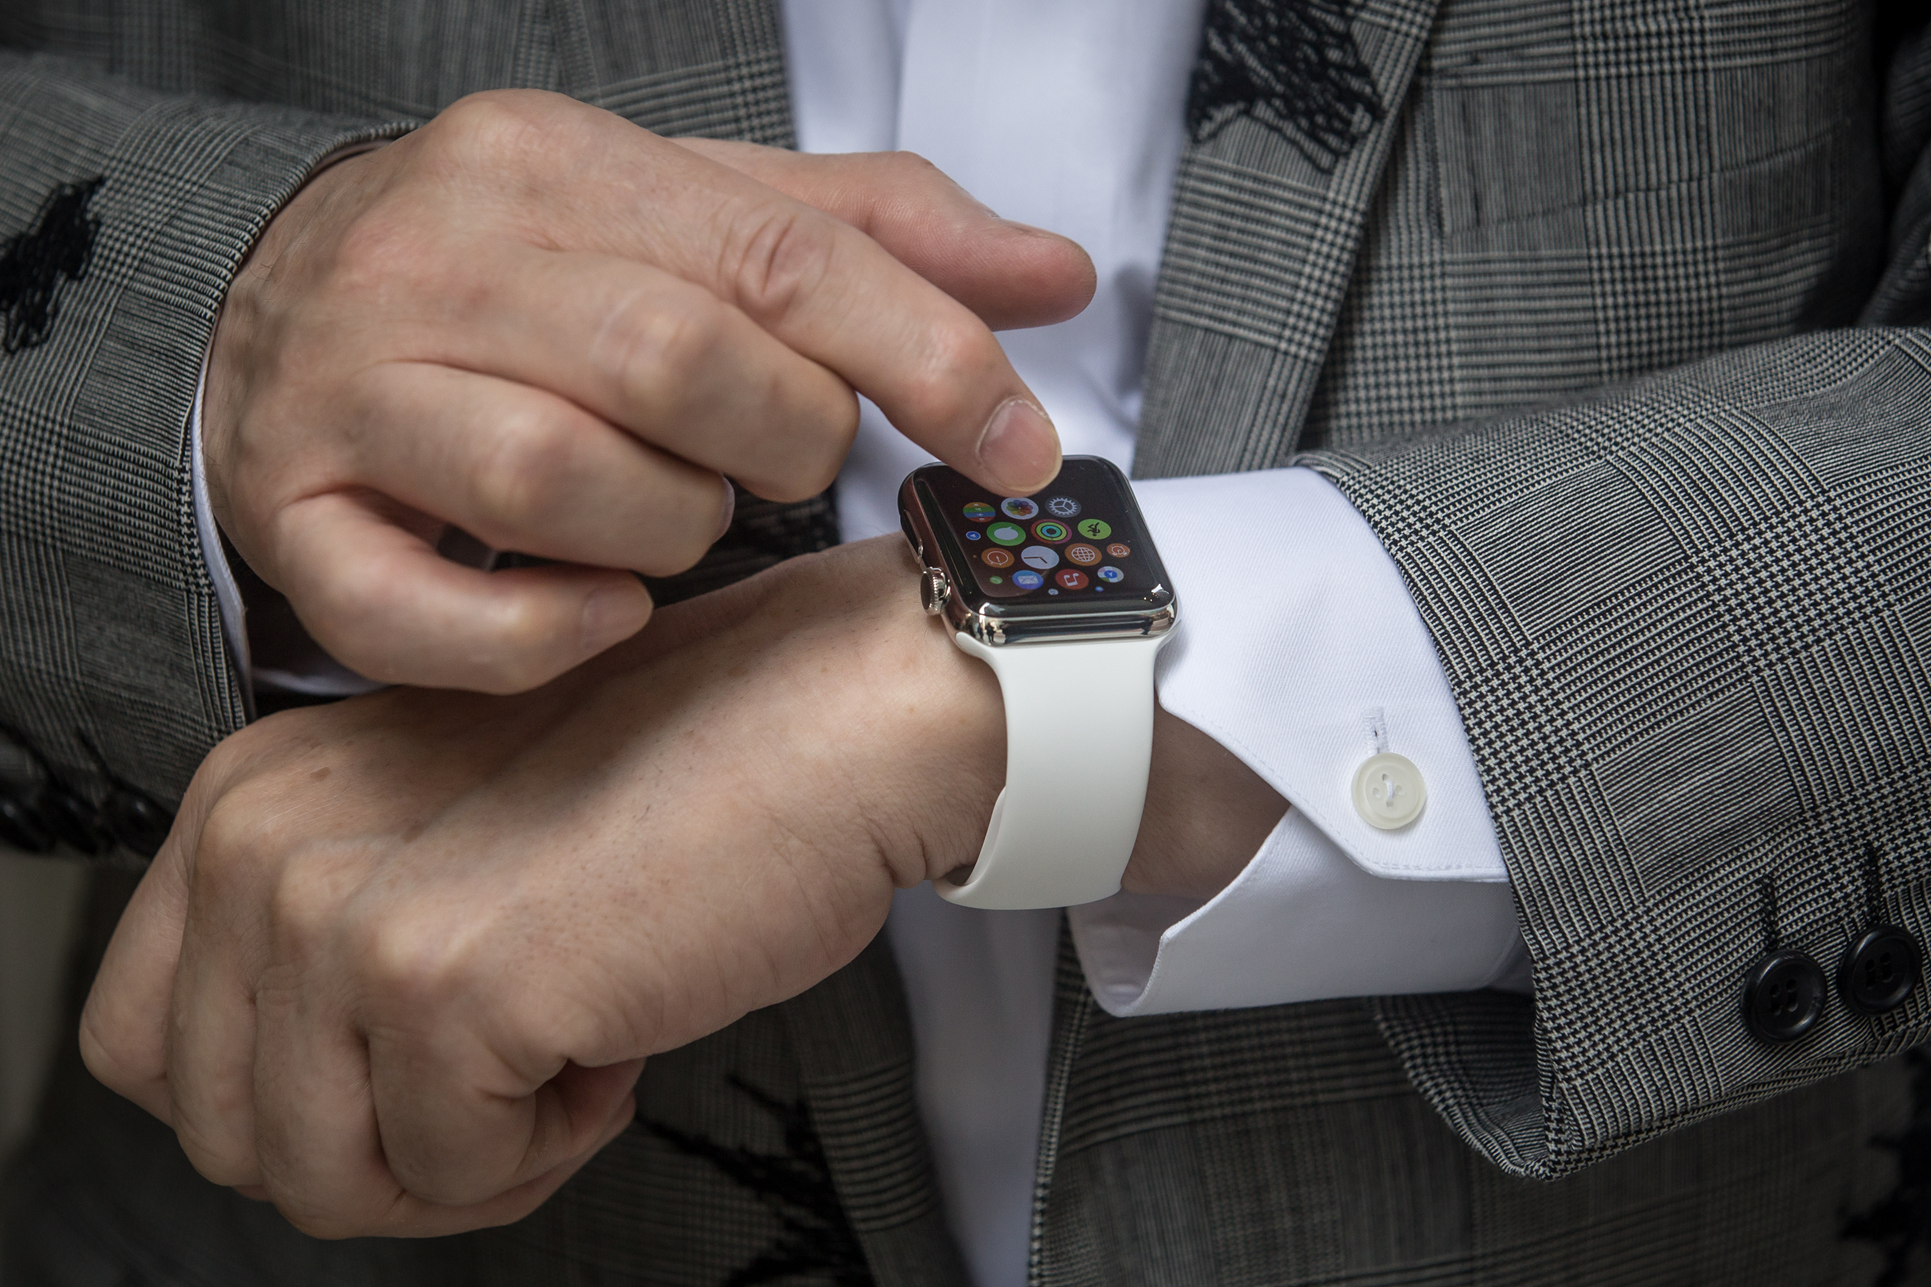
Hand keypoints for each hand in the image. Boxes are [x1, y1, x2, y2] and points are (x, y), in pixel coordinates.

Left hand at [78, 539, 1280, 1237]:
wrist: (835, 721)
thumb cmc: (683, 777)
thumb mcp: (447, 830)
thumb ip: (338, 935)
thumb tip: (307, 1104)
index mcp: (245, 796)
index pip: (142, 1042)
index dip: (286, 1100)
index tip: (414, 1073)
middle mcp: (259, 842)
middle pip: (225, 1134)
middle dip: (378, 1155)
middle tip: (512, 1088)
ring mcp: (340, 913)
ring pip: (316, 1181)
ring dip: (460, 1163)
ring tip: (567, 1063)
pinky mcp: (445, 984)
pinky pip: (449, 1176)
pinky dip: (544, 1149)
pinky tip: (615, 1045)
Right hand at [207, 89, 1093, 692]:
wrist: (273, 306)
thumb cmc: (526, 274)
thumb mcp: (699, 217)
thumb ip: (878, 239)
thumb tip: (1055, 276)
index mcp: (560, 165)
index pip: (783, 256)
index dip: (928, 358)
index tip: (1013, 445)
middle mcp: (441, 259)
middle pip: (678, 362)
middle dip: (781, 443)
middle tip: (782, 462)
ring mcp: (353, 390)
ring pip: (555, 479)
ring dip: (666, 531)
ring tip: (671, 514)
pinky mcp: (295, 516)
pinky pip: (420, 610)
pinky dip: (539, 634)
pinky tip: (598, 612)